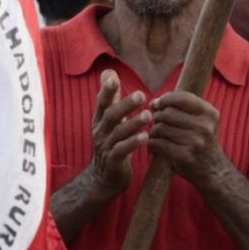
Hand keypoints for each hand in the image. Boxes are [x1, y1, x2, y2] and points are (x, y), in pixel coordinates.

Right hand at [86, 69, 148, 199]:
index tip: (114, 77)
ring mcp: (106, 146)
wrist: (103, 177)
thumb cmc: (111, 142)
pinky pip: (122, 151)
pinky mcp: (114, 161)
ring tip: (148, 116)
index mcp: (100, 119)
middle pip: (110, 115)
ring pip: (118, 133)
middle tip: (142, 95)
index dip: (106, 90)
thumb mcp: (108, 119)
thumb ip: (110, 97)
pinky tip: (146, 137)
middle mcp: (100, 131)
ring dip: (133, 123)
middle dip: (125, 104)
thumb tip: (108, 71)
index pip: (101, 102)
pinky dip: (133, 143)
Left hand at [147, 91, 227, 187]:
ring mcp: (196, 142)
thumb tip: (154, 103)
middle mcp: (205, 127)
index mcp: (210, 114)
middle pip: (168, 113)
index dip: (165, 98)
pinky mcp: (185, 156)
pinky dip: (152, 144)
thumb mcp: (200, 120)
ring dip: (153, 131)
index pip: (183, 98)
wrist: (212, 169)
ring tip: (155, 135)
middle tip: (156, 123)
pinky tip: (154, 146)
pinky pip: (159, 143)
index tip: (158, 104)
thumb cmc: (200, 139)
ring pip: (161, 128)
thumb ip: (180, 107)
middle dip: (157, 116)